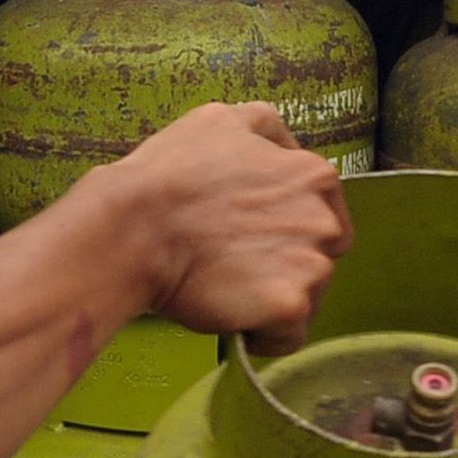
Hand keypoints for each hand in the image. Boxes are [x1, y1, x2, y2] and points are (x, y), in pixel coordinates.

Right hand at [81, 102, 350, 354]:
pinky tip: (232, 318)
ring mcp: (310, 266)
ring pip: (307, 296)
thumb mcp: (219, 121)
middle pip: (320, 256)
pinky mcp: (289, 308)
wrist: (133, 228)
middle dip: (285, 262)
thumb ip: (263, 126)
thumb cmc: (168, 175)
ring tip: (227, 288)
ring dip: (274, 298)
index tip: (249, 232)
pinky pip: (289, 337)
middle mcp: (324, 221)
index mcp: (315, 176)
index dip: (286, 226)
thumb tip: (281, 143)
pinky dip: (264, 335)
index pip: (324, 212)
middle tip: (234, 261)